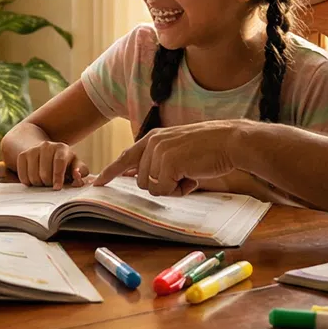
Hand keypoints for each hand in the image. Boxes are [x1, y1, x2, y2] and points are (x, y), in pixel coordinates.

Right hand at [13, 140, 89, 188]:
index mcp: (62, 148)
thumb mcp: (76, 166)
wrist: (47, 153)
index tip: (57, 188)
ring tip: (44, 182)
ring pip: (33, 176)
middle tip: (52, 184)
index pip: (59, 163)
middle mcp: (47, 145)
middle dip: (49, 183)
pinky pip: (23, 176)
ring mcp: (33, 149)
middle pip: (44, 173)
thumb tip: (77, 174)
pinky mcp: (22, 155)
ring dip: (39, 184)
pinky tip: (35, 180)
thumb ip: (81, 172)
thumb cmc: (65, 164)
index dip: (58, 177)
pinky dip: (28, 182)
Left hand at [93, 121, 245, 195]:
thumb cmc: (209, 148)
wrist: (229, 141)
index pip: (126, 157)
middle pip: (142, 181)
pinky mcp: (168, 164)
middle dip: (163, 184)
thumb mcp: (178, 148)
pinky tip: (193, 175)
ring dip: (173, 187)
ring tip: (190, 172)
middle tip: (184, 174)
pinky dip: (180, 189)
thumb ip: (158, 159)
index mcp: (153, 138)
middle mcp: (152, 143)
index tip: (98, 182)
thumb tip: (138, 176)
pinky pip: (165, 190)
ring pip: (153, 188)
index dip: (111, 171)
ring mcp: (158, 153)